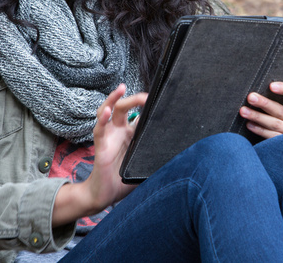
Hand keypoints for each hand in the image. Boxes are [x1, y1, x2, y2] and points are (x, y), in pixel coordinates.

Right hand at [52, 84, 146, 225]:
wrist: (105, 195)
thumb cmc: (123, 180)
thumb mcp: (145, 165)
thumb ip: (158, 159)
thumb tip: (183, 159)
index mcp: (131, 134)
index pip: (139, 114)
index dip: (147, 105)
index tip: (160, 98)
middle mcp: (119, 131)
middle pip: (124, 107)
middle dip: (135, 98)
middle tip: (147, 96)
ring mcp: (109, 136)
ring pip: (108, 111)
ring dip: (114, 99)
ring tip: (121, 88)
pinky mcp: (100, 146)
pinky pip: (99, 129)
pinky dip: (102, 119)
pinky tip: (107, 111)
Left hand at [239, 82, 282, 138]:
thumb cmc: (282, 119)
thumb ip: (277, 100)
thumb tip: (257, 91)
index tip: (271, 86)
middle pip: (281, 111)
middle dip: (264, 103)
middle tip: (250, 97)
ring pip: (275, 124)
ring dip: (258, 117)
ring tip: (244, 111)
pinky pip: (272, 136)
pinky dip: (259, 130)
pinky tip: (249, 124)